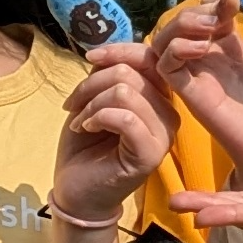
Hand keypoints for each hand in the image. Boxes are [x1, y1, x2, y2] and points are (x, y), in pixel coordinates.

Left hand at [51, 48, 177, 228]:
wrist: (76, 191)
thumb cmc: (86, 146)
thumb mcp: (94, 99)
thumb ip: (109, 74)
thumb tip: (109, 52)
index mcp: (158, 97)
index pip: (149, 57)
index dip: (118, 51)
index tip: (89, 59)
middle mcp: (168, 113)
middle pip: (132, 72)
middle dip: (92, 84)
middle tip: (74, 106)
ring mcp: (163, 135)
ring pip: (126, 91)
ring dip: (91, 103)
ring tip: (80, 122)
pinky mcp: (151, 154)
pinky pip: (126, 117)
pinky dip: (97, 117)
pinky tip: (85, 128)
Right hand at [145, 0, 242, 191]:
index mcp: (235, 50)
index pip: (214, 13)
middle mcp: (212, 61)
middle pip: (186, 21)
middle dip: (200, 7)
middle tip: (226, 7)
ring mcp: (200, 77)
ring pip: (166, 39)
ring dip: (183, 22)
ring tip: (212, 23)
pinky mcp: (192, 95)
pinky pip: (166, 66)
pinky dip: (177, 48)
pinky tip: (204, 46)